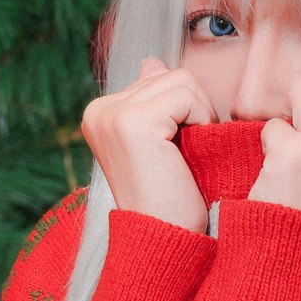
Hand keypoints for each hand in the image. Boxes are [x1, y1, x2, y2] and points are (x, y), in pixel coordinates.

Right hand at [81, 58, 215, 231]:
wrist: (165, 239)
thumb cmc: (170, 199)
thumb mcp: (160, 143)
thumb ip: (153, 100)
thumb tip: (152, 62)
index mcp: (101, 113)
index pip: (158, 77)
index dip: (183, 109)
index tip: (174, 150)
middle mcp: (99, 110)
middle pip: (170, 74)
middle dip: (192, 110)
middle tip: (184, 155)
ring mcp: (112, 114)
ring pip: (181, 80)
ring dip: (199, 115)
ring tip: (185, 154)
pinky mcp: (132, 121)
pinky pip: (187, 95)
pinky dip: (200, 121)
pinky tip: (185, 154)